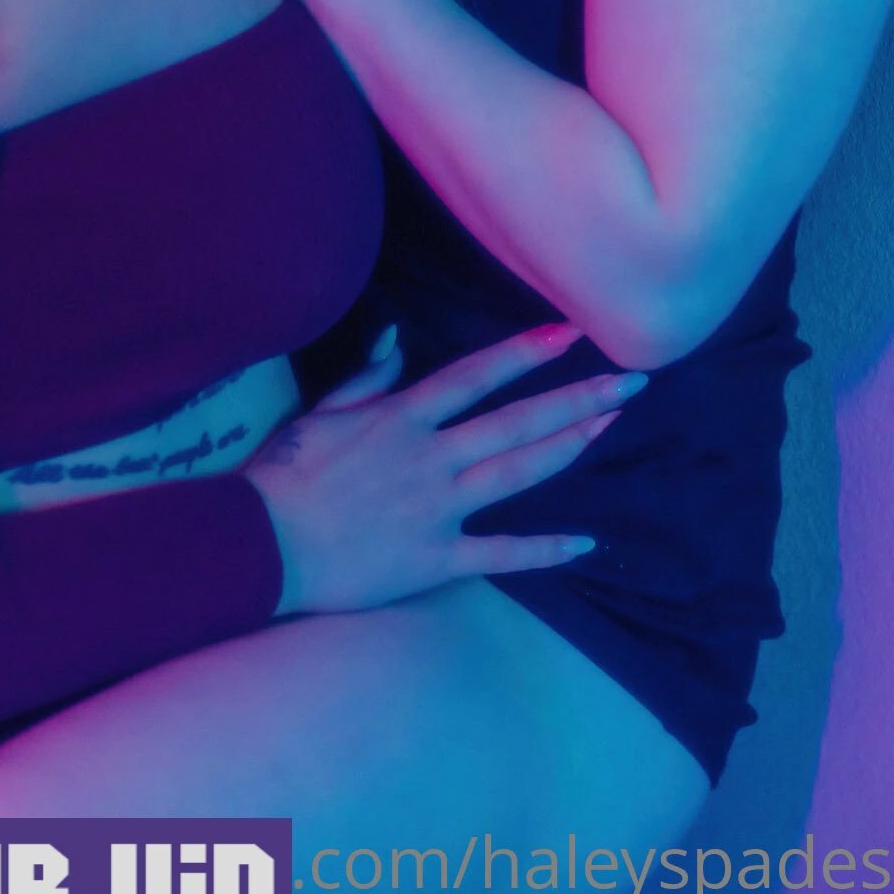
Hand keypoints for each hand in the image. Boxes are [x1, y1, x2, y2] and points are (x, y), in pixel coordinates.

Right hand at [242, 322, 645, 615]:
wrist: (264, 542)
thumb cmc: (284, 473)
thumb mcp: (319, 412)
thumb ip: (367, 377)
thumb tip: (397, 337)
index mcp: (402, 418)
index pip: (477, 376)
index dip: (526, 353)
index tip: (571, 334)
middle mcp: (431, 457)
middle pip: (517, 422)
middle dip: (576, 399)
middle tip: (629, 383)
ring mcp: (439, 508)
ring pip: (518, 473)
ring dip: (570, 449)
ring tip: (612, 427)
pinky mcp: (437, 558)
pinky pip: (500, 553)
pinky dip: (544, 550)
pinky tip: (586, 543)